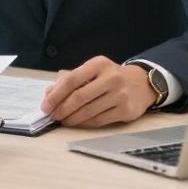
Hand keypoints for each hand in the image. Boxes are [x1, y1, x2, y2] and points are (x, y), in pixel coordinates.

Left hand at [39, 56, 153, 127]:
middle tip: (53, 116)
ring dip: (72, 119)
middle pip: (79, 97)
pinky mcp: (126, 110)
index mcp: (98, 64)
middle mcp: (111, 78)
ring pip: (88, 111)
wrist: (142, 84)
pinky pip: (99, 120)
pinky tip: (78, 123)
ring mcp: (120, 95)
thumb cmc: (108, 78)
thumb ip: (68, 80)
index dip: (55, 95)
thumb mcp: (91, 71)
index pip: (71, 80)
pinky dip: (85, 124)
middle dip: (62, 109)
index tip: (45, 106)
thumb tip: (48, 95)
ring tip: (63, 121)